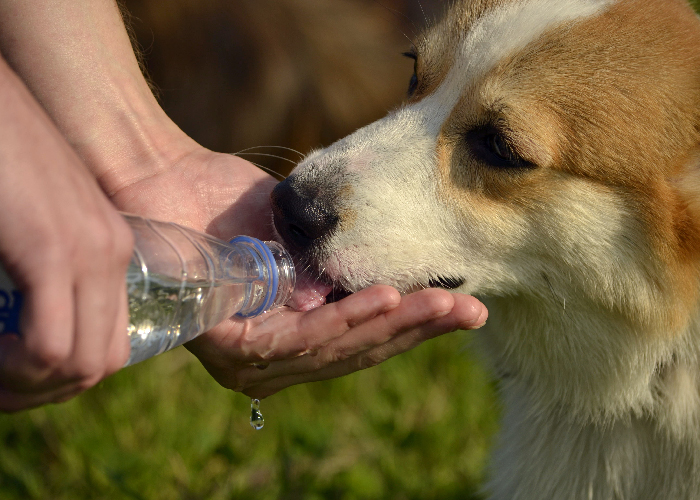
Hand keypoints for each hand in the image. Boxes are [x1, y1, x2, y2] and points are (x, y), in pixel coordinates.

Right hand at [0, 59, 132, 411]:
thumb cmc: (2, 166)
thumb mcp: (28, 232)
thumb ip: (38, 278)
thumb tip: (19, 327)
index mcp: (110, 253)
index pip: (110, 342)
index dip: (62, 375)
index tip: (14, 375)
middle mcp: (112, 256)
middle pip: (103, 364)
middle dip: (46, 391)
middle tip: (0, 388)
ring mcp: (90, 252)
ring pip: (83, 366)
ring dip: (28, 387)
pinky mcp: (53, 249)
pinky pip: (50, 346)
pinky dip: (16, 368)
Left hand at [111, 146, 486, 397]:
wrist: (165, 178)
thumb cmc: (230, 206)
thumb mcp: (302, 240)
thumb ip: (340, 270)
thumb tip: (393, 285)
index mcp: (289, 336)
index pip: (361, 341)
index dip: (413, 327)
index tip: (463, 307)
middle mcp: (270, 358)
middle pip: (355, 353)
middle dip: (415, 328)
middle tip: (468, 310)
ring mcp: (247, 359)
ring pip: (335, 350)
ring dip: (392, 324)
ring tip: (438, 304)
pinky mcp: (227, 345)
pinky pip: (299, 338)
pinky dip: (345, 318)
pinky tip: (385, 298)